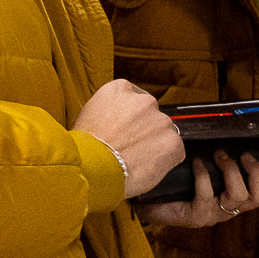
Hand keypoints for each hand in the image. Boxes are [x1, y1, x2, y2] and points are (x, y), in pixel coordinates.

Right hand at [73, 79, 183, 196]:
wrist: (91, 168)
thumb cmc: (83, 148)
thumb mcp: (87, 116)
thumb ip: (107, 112)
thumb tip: (113, 121)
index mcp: (120, 89)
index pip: (134, 98)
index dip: (130, 118)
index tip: (126, 129)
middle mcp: (144, 101)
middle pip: (151, 115)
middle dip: (144, 130)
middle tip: (131, 148)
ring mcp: (161, 120)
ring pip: (164, 132)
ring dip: (156, 145)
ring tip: (137, 160)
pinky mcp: (173, 141)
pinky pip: (175, 151)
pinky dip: (166, 160)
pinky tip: (148, 168)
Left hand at [139, 150, 258, 227]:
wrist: (148, 202)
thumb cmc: (178, 184)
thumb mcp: (204, 171)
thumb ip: (220, 162)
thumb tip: (231, 136)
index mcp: (236, 200)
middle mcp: (230, 210)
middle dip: (254, 172)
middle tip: (241, 154)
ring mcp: (215, 215)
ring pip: (239, 196)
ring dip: (231, 170)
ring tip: (218, 155)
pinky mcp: (197, 217)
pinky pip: (208, 195)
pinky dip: (204, 175)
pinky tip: (196, 164)